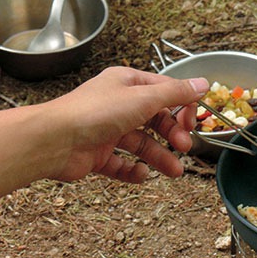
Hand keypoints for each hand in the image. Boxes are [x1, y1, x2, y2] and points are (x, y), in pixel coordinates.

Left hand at [46, 66, 208, 183]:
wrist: (54, 140)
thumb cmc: (92, 113)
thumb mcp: (143, 98)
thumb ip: (175, 93)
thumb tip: (202, 84)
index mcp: (127, 84)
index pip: (165, 93)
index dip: (183, 108)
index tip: (193, 123)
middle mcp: (118, 105)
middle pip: (156, 120)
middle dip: (173, 135)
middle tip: (183, 147)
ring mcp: (108, 130)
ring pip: (143, 145)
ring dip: (161, 158)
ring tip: (174, 171)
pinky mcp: (99, 154)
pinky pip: (123, 164)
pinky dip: (134, 171)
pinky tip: (141, 173)